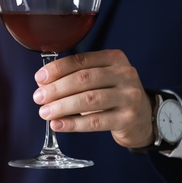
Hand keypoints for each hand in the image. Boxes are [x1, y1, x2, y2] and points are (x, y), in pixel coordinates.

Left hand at [33, 49, 153, 147]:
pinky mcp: (128, 118)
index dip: (57, 69)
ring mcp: (129, 96)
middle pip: (83, 79)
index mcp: (114, 58)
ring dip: (62, 106)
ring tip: (45, 112)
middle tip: (38, 97)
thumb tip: (43, 84)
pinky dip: (73, 124)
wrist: (143, 117)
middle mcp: (124, 74)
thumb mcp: (98, 79)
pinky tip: (58, 124)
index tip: (40, 78)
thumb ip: (74, 77)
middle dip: (56, 88)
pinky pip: (96, 121)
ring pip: (89, 99)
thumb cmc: (113, 94)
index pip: (80, 60)